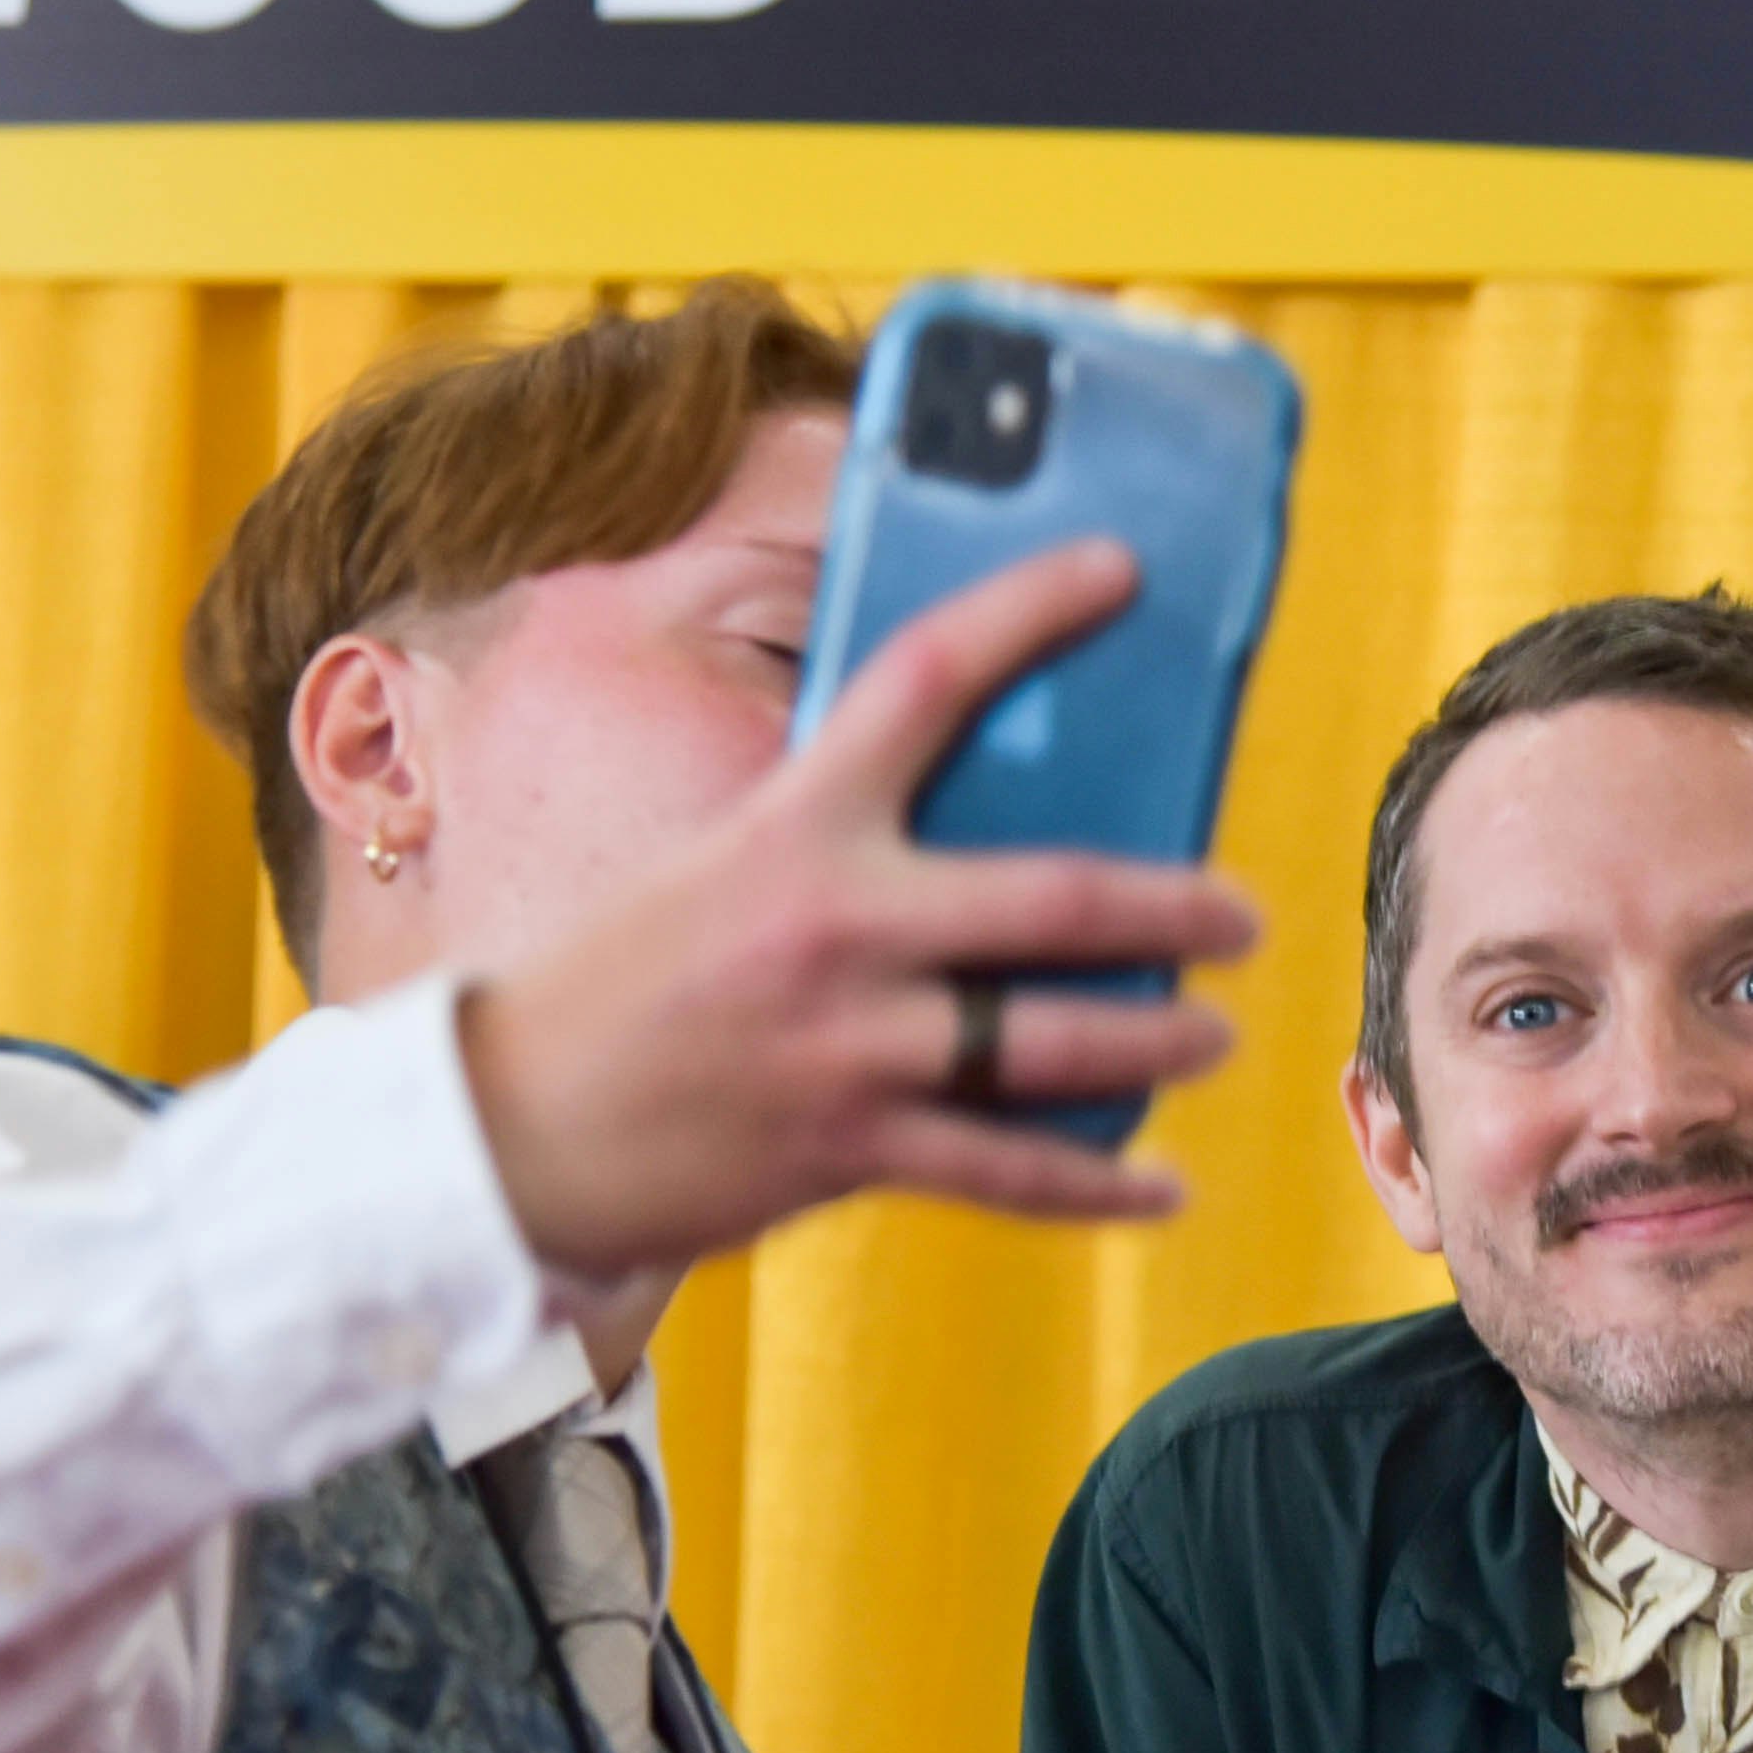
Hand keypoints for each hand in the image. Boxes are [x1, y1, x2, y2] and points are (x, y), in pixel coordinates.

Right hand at [467, 539, 1263, 1276]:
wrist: (512, 1125)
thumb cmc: (626, 982)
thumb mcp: (720, 869)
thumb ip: (836, 841)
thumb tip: (979, 824)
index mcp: (794, 823)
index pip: (927, 677)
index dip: (1030, 609)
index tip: (1116, 567)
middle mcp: (836, 925)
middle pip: (1052, 895)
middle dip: (1173, 906)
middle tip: (1240, 914)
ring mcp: (850, 1045)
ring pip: (1052, 1041)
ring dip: (1156, 1038)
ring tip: (1214, 1035)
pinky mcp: (849, 1148)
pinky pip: (1008, 1170)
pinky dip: (1098, 1182)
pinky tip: (1161, 1185)